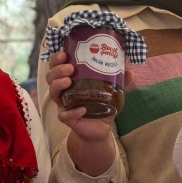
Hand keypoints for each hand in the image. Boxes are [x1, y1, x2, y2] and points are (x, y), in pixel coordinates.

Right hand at [47, 51, 128, 175]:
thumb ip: (119, 82)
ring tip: (68, 81)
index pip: (57, 66)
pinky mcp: (67, 119)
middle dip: (57, 70)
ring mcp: (63, 105)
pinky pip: (64, 115)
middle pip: (51, 77)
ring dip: (58, 85)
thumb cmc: (102, 106)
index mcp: (71, 80)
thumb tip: (130, 71)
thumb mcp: (112, 92)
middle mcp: (63, 91)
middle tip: (70, 68)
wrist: (100, 128)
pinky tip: (82, 109)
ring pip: (53, 93)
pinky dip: (72, 112)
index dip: (57, 59)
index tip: (64, 54)